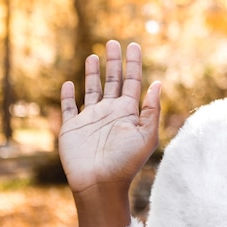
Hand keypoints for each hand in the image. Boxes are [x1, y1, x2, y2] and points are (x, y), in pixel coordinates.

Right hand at [59, 40, 160, 195]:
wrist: (100, 184)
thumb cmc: (126, 163)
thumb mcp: (146, 135)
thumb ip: (152, 110)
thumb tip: (158, 83)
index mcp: (128, 112)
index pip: (132, 81)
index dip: (133, 63)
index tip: (133, 45)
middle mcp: (110, 112)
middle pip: (112, 81)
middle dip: (114, 62)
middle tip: (113, 42)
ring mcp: (91, 119)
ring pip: (92, 90)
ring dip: (93, 73)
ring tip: (94, 55)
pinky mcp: (72, 128)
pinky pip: (69, 108)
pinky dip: (68, 96)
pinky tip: (69, 83)